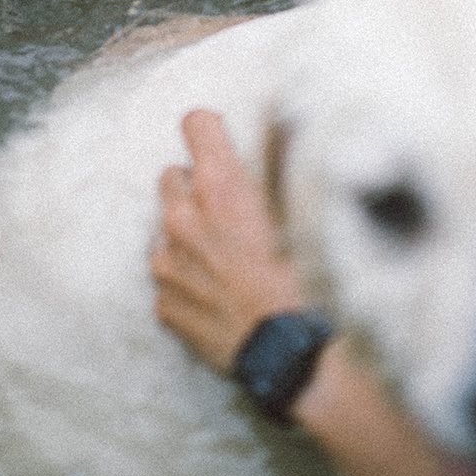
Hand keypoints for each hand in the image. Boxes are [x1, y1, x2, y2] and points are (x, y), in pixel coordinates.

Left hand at [150, 109, 305, 373]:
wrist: (298, 360)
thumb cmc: (311, 281)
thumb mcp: (303, 210)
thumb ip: (282, 159)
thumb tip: (282, 116)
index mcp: (220, 186)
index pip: (195, 124)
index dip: (212, 131)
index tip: (222, 143)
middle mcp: (184, 217)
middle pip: (172, 175)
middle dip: (195, 187)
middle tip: (229, 213)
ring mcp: (169, 262)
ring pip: (166, 228)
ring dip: (189, 235)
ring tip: (226, 260)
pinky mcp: (165, 303)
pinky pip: (169, 277)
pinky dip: (187, 281)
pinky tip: (219, 295)